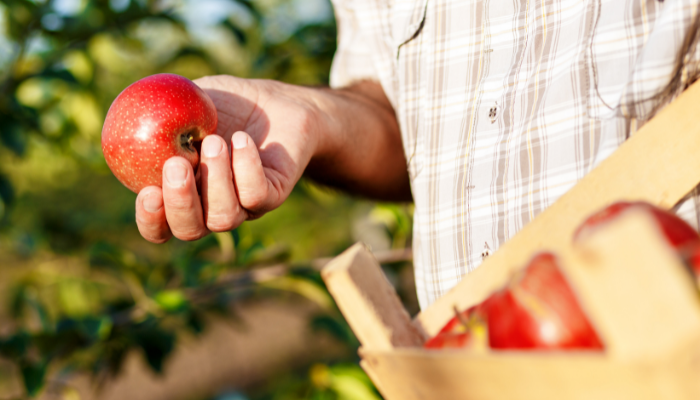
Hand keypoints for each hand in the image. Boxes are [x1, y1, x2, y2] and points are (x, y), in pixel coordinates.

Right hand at [135, 75, 321, 242]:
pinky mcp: (273, 194)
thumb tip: (131, 116)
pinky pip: (256, 196)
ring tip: (216, 140)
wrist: (276, 101)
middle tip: (177, 165)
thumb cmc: (225, 103)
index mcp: (182, 193)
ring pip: (224, 217)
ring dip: (216, 181)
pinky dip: (246, 168)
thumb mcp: (187, 100)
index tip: (147, 193)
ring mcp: (244, 205)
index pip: (159, 226)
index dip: (150, 220)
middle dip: (180, 203)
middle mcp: (211, 207)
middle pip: (190, 230)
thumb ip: (160, 112)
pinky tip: (242, 140)